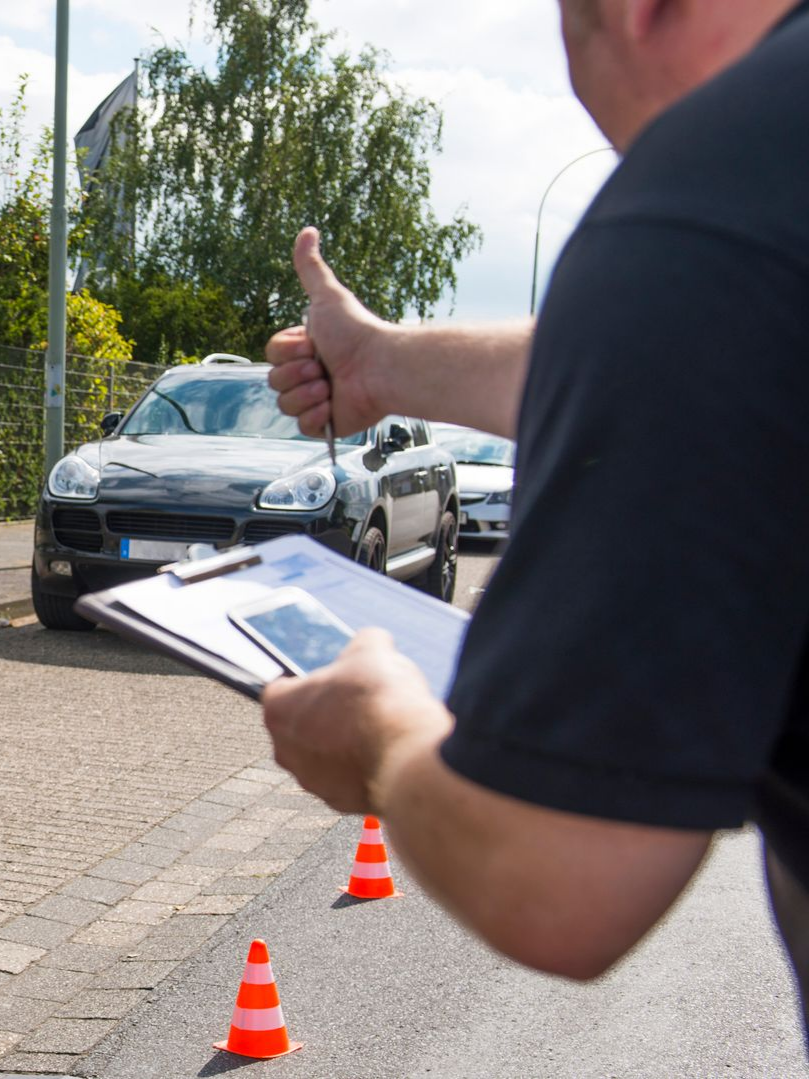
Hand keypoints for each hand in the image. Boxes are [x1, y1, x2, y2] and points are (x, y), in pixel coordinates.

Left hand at [261, 628, 451, 812]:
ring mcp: (311, 780)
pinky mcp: (338, 801)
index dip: (308, 681)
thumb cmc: (380, 699)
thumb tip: (372, 643)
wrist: (409, 755)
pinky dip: (361, 766)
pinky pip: (345, 778)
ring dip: (342, 743)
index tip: (331, 679)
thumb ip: (363, 643)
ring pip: (321, 755)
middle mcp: (285, 749)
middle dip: (324, 714)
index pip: (280, 689)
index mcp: (279, 708)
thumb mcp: (373, 649)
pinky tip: (386, 751)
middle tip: (356, 701)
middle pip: (299, 725)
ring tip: (377, 726)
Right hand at [265, 227, 389, 437]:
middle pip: (274, 381)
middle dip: (297, 374)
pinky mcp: (326, 425)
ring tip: (331, 385)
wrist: (380, 367)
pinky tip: (333, 404)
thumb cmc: (357, 332)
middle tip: (323, 367)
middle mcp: (308, 375)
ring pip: (285, 405)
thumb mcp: (328, 296)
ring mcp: (316, 402)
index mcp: (304, 351)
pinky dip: (316, 416)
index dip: (288, 353)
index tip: (312, 345)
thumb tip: (308, 231)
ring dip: (307, 393)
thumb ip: (311, 267)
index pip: (272, 356)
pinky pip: (302, 427)